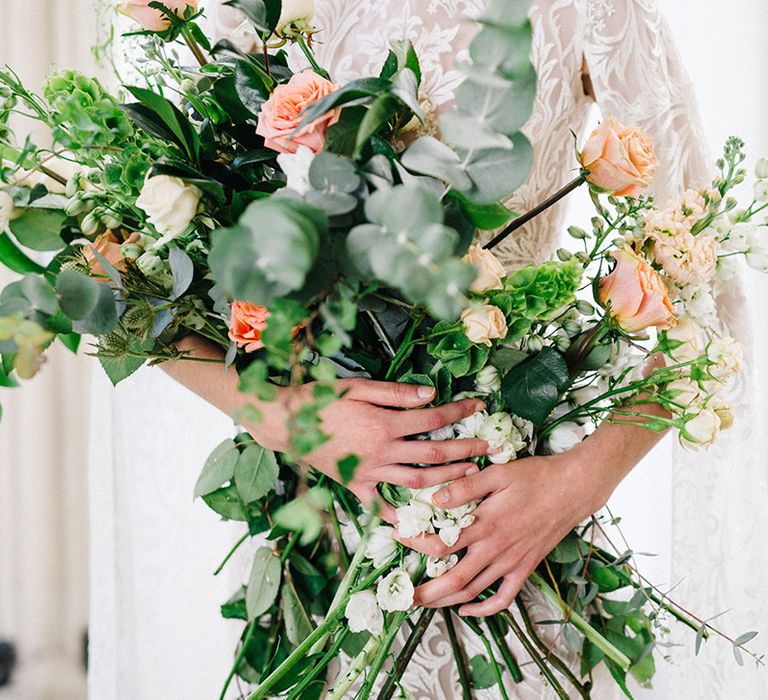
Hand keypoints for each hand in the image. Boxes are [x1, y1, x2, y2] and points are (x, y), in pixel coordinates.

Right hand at [244, 379, 492, 520]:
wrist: (285, 423)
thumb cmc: (320, 399)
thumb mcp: (358, 387)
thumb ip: (396, 394)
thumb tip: (431, 395)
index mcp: (384, 425)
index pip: (432, 419)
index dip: (458, 412)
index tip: (479, 407)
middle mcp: (381, 452)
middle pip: (434, 453)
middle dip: (466, 450)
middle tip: (491, 448)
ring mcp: (369, 473)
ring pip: (417, 481)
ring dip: (447, 481)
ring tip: (472, 479)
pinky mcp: (355, 486)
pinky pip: (381, 507)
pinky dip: (401, 520)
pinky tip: (422, 529)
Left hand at [397, 453, 598, 615]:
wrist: (573, 488)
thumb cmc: (535, 476)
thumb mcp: (498, 473)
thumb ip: (466, 486)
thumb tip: (435, 498)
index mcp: (486, 524)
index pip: (442, 544)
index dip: (416, 545)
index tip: (398, 537)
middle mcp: (496, 548)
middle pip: (454, 580)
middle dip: (426, 591)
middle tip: (403, 595)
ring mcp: (511, 562)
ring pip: (474, 592)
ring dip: (447, 601)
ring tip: (425, 603)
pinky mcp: (525, 567)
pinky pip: (504, 597)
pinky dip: (484, 609)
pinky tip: (468, 608)